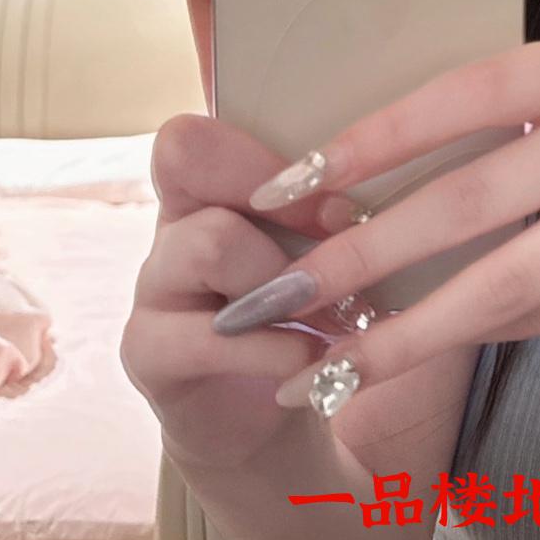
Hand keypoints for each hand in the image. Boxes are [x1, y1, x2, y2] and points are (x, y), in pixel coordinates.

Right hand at [120, 113, 367, 470]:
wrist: (279, 408)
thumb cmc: (316, 305)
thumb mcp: (329, 245)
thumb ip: (335, 201)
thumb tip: (392, 165)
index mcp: (212, 182)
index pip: (198, 132)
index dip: (262, 154)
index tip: (339, 200)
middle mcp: (172, 219)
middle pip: (192, 161)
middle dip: (281, 200)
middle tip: (343, 241)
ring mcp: (154, 283)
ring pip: (208, 239)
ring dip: (285, 278)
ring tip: (336, 315)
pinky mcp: (148, 350)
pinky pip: (206, 335)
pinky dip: (273, 349)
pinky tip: (310, 362)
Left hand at [210, 33, 539, 412]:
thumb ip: (497, 123)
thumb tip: (356, 187)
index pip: (463, 96)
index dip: (376, 140)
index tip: (295, 183)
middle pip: (471, 200)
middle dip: (367, 252)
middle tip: (286, 290)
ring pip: (503, 281)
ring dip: (409, 328)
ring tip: (334, 360)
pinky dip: (473, 336)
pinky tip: (418, 349)